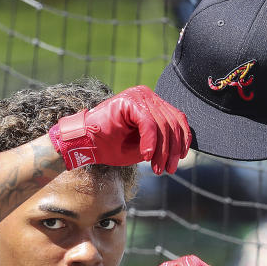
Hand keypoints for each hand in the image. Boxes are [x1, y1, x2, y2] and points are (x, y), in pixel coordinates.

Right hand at [48, 86, 190, 174]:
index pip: (177, 118)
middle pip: (172, 122)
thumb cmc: (110, 146)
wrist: (84, 144)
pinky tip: (146, 156)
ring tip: (156, 167)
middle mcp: (146, 96)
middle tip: (167, 169)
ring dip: (161, 150)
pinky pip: (148, 123)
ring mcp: (138, 96)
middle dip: (171, 150)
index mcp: (151, 103)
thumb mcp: (143, 147)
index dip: (182, 140)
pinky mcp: (129, 102)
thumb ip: (161, 143)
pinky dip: (150, 142)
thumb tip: (180, 149)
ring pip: (162, 124)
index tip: (180, 159)